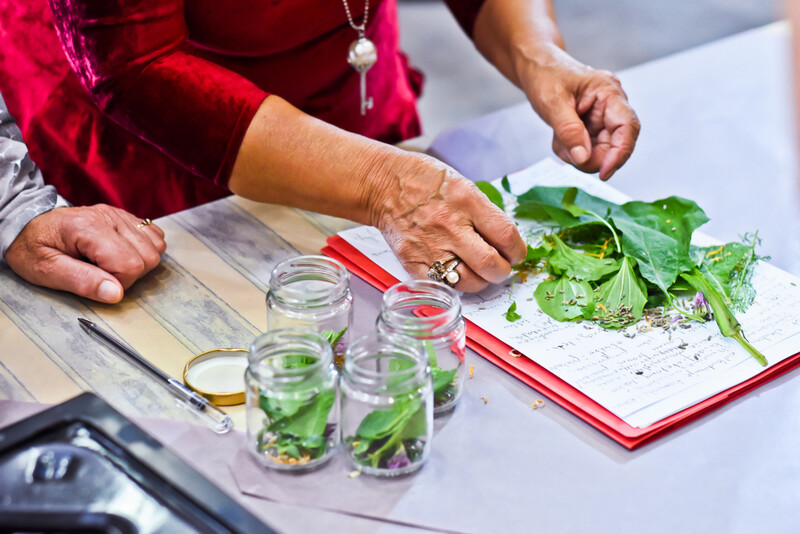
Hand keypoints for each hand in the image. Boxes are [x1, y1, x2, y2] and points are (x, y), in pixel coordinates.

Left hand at [5, 204, 165, 302]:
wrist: (27, 224)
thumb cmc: (33, 248)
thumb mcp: (46, 271)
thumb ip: (81, 281)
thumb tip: (116, 294)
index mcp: (88, 229)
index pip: (129, 264)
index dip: (119, 283)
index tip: (98, 283)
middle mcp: (108, 217)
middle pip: (148, 256)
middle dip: (132, 274)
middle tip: (105, 275)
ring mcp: (119, 214)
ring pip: (156, 246)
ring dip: (140, 262)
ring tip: (113, 264)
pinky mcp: (124, 216)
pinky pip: (154, 235)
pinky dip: (146, 249)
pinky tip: (124, 253)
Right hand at [368, 151, 526, 292]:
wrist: (382, 185)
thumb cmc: (426, 182)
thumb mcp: (464, 185)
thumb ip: (485, 214)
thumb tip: (507, 243)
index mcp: (467, 201)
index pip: (506, 236)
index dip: (518, 251)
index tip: (516, 253)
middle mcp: (449, 226)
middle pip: (490, 264)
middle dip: (503, 270)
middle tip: (500, 266)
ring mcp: (428, 246)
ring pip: (469, 282)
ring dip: (481, 281)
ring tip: (478, 271)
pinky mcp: (411, 261)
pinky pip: (442, 285)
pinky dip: (454, 283)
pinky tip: (455, 272)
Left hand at [521, 47, 640, 179]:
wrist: (535, 65)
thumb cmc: (545, 74)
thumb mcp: (553, 103)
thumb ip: (569, 132)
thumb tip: (584, 159)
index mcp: (609, 93)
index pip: (628, 127)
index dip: (620, 154)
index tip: (604, 173)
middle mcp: (611, 106)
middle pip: (614, 144)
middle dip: (592, 157)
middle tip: (569, 155)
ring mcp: (602, 117)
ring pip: (599, 151)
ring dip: (577, 154)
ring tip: (558, 139)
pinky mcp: (591, 126)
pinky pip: (586, 149)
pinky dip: (571, 150)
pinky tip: (559, 137)